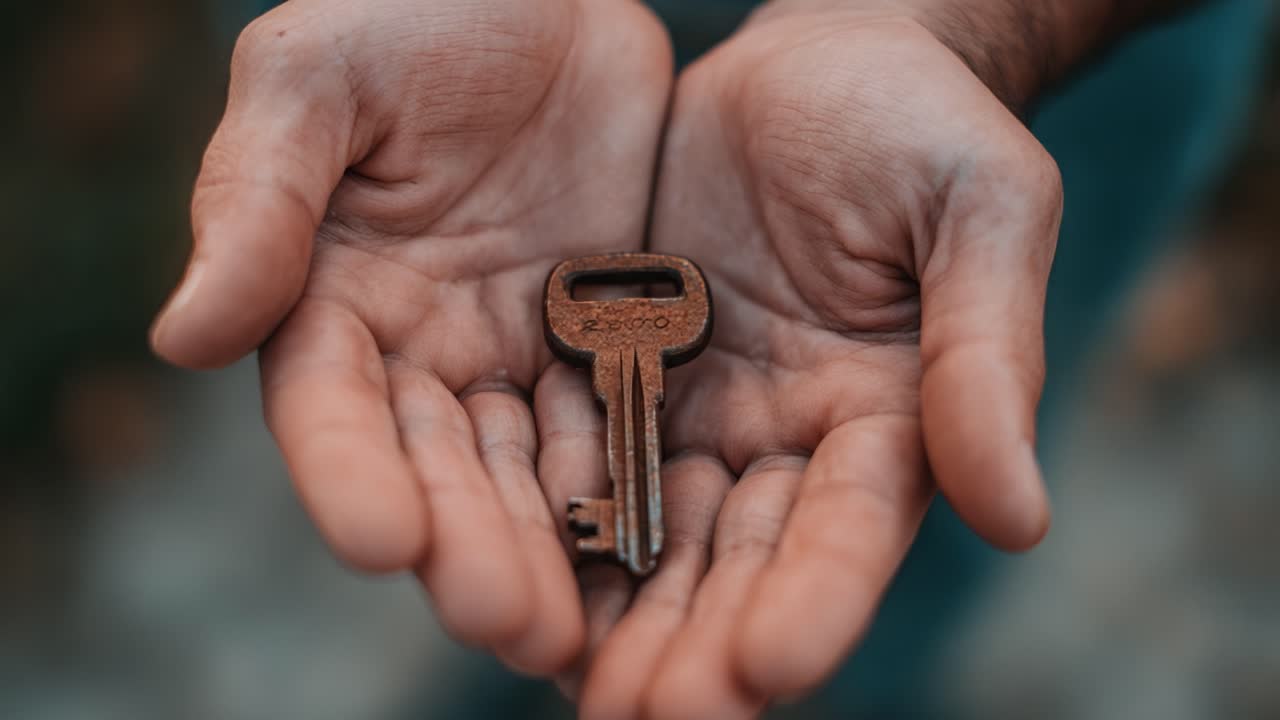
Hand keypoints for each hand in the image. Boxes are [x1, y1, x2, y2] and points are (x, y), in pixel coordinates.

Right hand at [149, 0, 672, 674]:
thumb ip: (257, 197)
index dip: (349, 472)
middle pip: (439, 464)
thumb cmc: (418, 12)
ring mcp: (519, 349)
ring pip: (531, 467)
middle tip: (504, 622)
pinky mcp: (608, 338)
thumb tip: (186, 335)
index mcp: (334, 294)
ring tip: (575, 628)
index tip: (379, 539)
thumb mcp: (319, 76)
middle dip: (467, 544)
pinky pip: (621, 421)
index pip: (331, 403)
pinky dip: (630, 485)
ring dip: (550, 547)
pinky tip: (654, 551)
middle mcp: (424, 346)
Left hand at [569, 8, 1062, 716]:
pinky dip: (551, 512)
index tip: (767, 668)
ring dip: (615, 610)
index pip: (853, 527)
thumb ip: (986, 359)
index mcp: (889, 415)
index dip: (816, 599)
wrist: (818, 64)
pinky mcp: (627, 367)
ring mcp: (704, 408)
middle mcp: (791, 437)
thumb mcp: (978, 215)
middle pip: (743, 558)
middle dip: (696, 641)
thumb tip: (1022, 519)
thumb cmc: (921, 126)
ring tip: (565, 684)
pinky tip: (510, 571)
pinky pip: (581, 446)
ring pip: (655, 527)